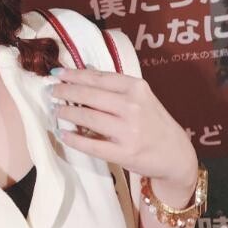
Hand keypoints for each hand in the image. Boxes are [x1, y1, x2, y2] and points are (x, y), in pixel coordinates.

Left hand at [49, 67, 197, 189]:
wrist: (176, 154)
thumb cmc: (153, 121)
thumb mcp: (141, 97)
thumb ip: (116, 88)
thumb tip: (79, 77)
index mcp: (136, 88)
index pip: (98, 77)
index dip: (74, 74)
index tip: (57, 73)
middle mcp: (132, 106)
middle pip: (89, 96)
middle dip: (66, 92)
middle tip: (51, 91)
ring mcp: (129, 131)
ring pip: (88, 118)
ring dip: (67, 113)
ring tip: (55, 111)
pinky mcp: (124, 153)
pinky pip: (92, 145)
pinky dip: (74, 139)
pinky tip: (63, 134)